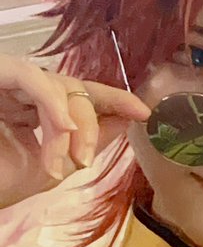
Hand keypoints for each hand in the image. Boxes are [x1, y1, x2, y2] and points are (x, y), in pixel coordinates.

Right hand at [0, 54, 149, 208]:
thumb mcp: (49, 168)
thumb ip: (85, 145)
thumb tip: (125, 122)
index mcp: (32, 109)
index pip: (78, 96)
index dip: (113, 100)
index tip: (145, 113)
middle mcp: (20, 91)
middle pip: (72, 88)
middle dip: (90, 123)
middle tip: (85, 159)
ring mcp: (5, 80)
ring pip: (54, 84)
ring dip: (71, 122)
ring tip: (70, 155)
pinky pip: (29, 77)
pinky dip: (51, 103)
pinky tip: (62, 129)